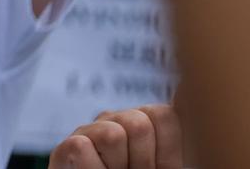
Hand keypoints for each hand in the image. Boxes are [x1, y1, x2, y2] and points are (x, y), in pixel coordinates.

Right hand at [48, 103, 180, 167]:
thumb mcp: (169, 166)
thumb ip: (176, 128)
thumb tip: (186, 88)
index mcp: (146, 127)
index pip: (163, 115)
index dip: (166, 150)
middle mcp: (115, 124)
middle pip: (139, 121)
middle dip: (143, 158)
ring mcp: (87, 135)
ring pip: (112, 132)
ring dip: (118, 164)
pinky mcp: (63, 152)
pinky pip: (80, 147)